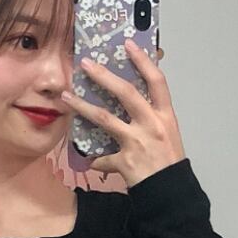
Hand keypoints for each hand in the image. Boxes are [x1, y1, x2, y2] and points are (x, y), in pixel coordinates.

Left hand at [60, 39, 185, 187]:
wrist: (170, 192)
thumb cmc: (168, 162)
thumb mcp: (166, 134)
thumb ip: (150, 117)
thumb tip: (131, 102)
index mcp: (165, 116)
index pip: (156, 81)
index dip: (143, 61)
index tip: (128, 44)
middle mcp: (152, 124)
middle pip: (127, 93)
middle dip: (104, 76)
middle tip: (86, 64)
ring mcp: (138, 142)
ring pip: (105, 118)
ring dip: (83, 106)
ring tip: (66, 97)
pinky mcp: (125, 161)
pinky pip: (103, 158)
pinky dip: (96, 161)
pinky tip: (90, 161)